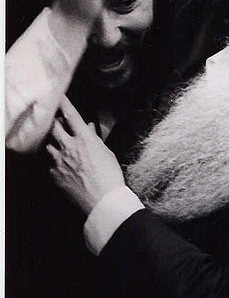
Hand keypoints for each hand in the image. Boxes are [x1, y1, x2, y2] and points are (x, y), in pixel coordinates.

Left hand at [47, 96, 125, 215]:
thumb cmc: (110, 176)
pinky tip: (65, 168)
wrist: (103, 200)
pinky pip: (50, 164)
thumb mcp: (106, 153)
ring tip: (63, 150)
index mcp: (84, 139)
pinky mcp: (54, 174)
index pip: (71, 115)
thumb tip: (89, 128)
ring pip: (49, 145)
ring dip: (55, 145)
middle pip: (53, 127)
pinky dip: (56, 163)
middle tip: (58, 124)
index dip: (64, 103)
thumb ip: (95, 138)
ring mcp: (59, 161)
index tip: (59, 97)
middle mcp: (68, 147)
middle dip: (55, 124)